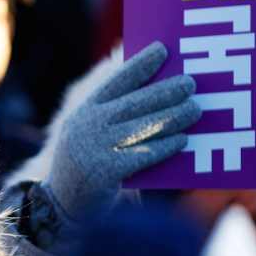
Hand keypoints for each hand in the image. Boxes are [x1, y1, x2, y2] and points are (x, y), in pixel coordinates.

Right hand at [44, 41, 199, 223]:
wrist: (60, 205)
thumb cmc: (85, 164)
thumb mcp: (87, 133)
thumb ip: (110, 112)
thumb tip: (146, 87)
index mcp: (83, 111)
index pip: (115, 82)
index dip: (139, 64)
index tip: (163, 50)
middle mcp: (87, 126)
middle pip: (133, 103)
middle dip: (165, 91)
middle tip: (191, 83)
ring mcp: (94, 148)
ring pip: (142, 127)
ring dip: (172, 116)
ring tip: (195, 109)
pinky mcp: (105, 171)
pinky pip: (142, 155)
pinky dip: (164, 147)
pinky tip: (183, 140)